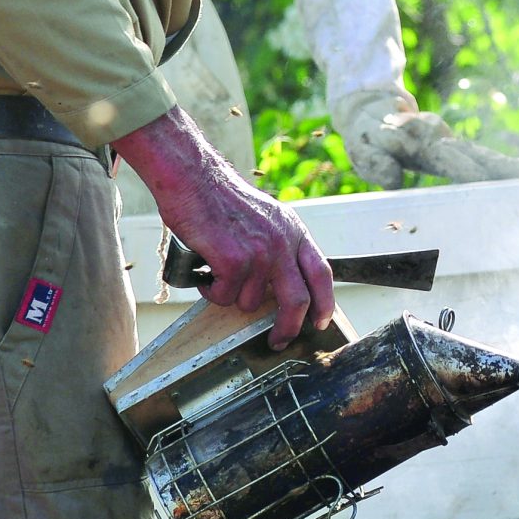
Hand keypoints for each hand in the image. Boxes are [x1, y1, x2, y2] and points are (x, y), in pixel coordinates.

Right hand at [113, 105, 333, 347]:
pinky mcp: (234, 261)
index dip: (324, 302)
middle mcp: (282, 243)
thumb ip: (278, 245)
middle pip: (297, 301)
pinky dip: (211, 291)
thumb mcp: (265, 216)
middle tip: (277, 340)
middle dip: (287, 328)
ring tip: (217, 274)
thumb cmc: (220, 197)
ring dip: (230, 297)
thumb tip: (279, 284)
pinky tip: (205, 271)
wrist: (193, 177)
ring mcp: (260, 253)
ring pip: (249, 302)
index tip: (320, 321)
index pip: (321, 273)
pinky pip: (224, 296)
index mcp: (293, 230)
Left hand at [333, 89, 518, 188]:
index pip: (445, 159)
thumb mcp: (362, 147)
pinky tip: (516, 170)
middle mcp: (437, 137)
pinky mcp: (448, 143)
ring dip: (500, 163)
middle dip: (496, 164)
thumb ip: (376, 164)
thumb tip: (394, 181)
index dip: (467, 171)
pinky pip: (473, 153)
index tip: (485, 180)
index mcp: (417, 141)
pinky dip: (493, 162)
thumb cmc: (365, 133)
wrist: (369, 107)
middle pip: (471, 153)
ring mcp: (445, 138)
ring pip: (476, 151)